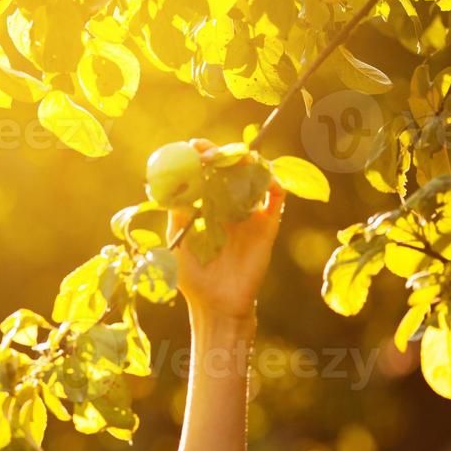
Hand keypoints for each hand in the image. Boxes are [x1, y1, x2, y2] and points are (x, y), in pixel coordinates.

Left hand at [171, 138, 286, 321]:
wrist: (216, 303)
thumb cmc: (191, 276)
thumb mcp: (177, 241)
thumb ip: (178, 213)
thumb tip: (174, 185)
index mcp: (204, 205)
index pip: (205, 171)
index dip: (201, 155)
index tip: (193, 147)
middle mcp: (227, 205)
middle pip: (230, 167)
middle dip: (222, 153)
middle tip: (210, 152)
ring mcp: (248, 213)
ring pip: (254, 176)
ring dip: (248, 162)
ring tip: (237, 158)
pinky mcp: (268, 225)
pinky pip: (276, 198)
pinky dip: (275, 184)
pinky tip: (265, 179)